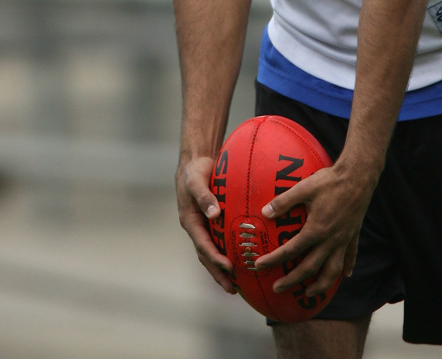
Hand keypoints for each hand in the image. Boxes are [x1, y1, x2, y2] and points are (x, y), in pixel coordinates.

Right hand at [176, 155, 237, 293]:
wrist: (194, 163)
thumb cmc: (194, 172)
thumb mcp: (196, 182)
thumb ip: (204, 196)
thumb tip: (214, 213)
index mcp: (190, 221)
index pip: (203, 245)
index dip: (215, 258)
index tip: (229, 267)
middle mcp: (197, 228)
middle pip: (206, 256)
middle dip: (218, 273)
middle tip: (233, 289)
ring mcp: (203, 226)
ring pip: (212, 252)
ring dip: (222, 269)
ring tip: (237, 285)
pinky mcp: (211, 222)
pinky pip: (218, 241)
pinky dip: (226, 253)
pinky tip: (240, 260)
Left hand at [254, 162, 373, 296]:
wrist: (359, 176)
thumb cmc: (330, 181)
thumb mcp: (304, 188)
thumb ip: (284, 201)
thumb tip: (264, 212)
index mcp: (316, 230)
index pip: (291, 250)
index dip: (273, 259)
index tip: (260, 265)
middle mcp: (330, 240)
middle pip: (310, 268)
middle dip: (292, 280)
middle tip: (278, 288)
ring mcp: (344, 239)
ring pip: (333, 270)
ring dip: (321, 284)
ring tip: (310, 292)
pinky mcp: (353, 234)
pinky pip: (350, 256)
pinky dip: (347, 267)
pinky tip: (345, 275)